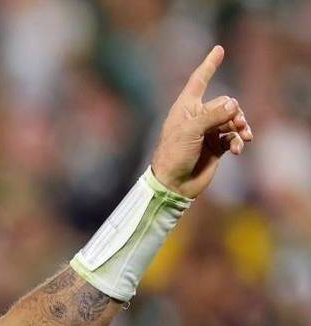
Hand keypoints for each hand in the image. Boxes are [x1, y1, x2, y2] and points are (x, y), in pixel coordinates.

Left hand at [151, 46, 253, 198]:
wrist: (174, 184)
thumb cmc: (173, 154)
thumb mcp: (190, 131)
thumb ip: (212, 116)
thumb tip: (233, 105)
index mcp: (185, 108)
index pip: (199, 81)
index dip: (209, 65)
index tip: (219, 49)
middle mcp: (197, 117)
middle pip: (225, 103)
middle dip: (234, 112)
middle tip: (237, 124)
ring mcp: (208, 131)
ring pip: (233, 120)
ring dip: (241, 126)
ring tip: (244, 137)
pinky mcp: (216, 146)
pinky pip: (234, 137)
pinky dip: (238, 141)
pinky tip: (238, 150)